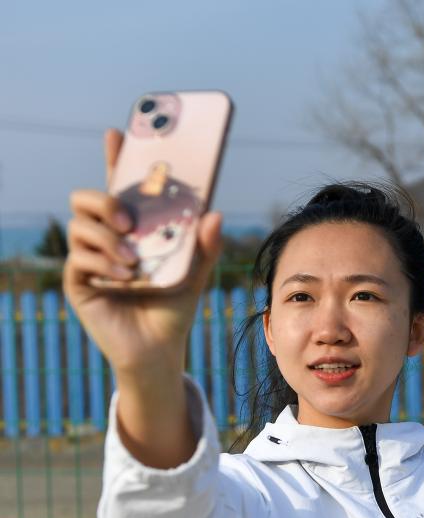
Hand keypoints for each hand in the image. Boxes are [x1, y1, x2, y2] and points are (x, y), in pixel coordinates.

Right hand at [63, 129, 223, 375]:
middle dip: (105, 200)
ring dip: (108, 238)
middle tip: (129, 217)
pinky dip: (104, 265)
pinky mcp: (79, 282)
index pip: (118, 185)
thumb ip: (205, 246)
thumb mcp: (196, 274)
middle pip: (86, 198)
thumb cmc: (175, 308)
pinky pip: (79, 259)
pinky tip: (126, 278)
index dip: (115, 158)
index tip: (118, 133)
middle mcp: (105, 237)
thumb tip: (215, 214)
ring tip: (133, 260)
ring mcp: (89, 258)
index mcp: (132, 228)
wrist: (160, 349)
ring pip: (80, 227)